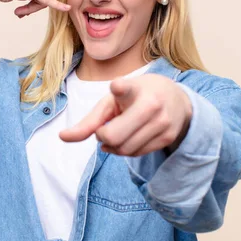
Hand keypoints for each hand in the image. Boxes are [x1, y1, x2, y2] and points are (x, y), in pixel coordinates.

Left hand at [59, 74, 192, 156]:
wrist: (177, 100)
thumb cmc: (135, 97)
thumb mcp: (111, 101)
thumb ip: (89, 121)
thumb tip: (62, 137)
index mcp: (134, 88)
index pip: (125, 88)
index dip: (119, 88)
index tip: (117, 86)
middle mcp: (151, 104)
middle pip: (113, 136)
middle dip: (102, 136)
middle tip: (104, 129)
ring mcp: (162, 122)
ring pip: (124, 149)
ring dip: (113, 146)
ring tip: (118, 131)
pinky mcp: (168, 137)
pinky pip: (136, 154)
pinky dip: (125, 151)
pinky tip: (128, 138)